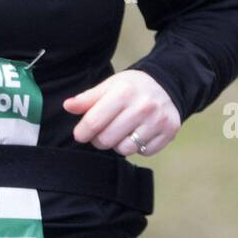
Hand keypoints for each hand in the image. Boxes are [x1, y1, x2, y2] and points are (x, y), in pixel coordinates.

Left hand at [63, 70, 180, 157]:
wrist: (165, 85)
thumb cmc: (130, 88)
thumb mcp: (108, 86)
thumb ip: (87, 98)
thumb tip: (67, 106)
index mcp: (124, 92)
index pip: (94, 122)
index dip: (82, 132)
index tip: (80, 134)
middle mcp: (143, 106)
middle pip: (107, 140)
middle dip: (99, 140)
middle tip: (101, 132)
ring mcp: (158, 120)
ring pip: (125, 150)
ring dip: (118, 144)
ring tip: (120, 132)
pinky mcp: (169, 131)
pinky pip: (143, 152)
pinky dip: (137, 147)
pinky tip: (138, 133)